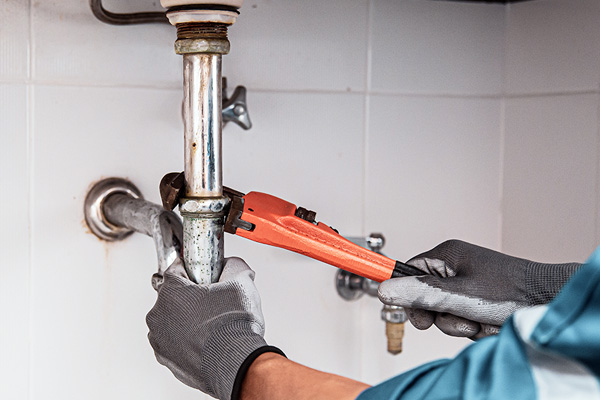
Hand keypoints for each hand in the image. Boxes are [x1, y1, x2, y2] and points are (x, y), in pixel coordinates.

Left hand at [146, 257, 276, 399]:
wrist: (236, 363)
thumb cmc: (234, 325)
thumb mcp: (241, 282)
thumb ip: (234, 266)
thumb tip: (232, 265)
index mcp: (171, 291)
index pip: (177, 269)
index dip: (196, 271)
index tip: (207, 276)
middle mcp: (158, 315)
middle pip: (173, 296)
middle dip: (192, 297)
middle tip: (214, 303)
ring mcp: (160, 340)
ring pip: (173, 321)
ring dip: (188, 320)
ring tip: (213, 326)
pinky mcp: (167, 361)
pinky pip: (175, 343)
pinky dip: (188, 342)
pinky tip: (208, 342)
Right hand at [378, 240, 580, 338]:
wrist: (547, 300)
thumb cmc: (510, 290)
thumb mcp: (458, 294)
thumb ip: (420, 294)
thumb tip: (385, 289)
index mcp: (446, 256)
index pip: (408, 272)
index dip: (404, 292)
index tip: (392, 299)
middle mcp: (453, 269)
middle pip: (424, 299)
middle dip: (441, 315)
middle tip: (457, 317)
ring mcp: (465, 286)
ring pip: (443, 315)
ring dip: (460, 324)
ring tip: (480, 319)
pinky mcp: (476, 302)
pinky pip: (460, 320)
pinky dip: (474, 327)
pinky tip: (489, 322)